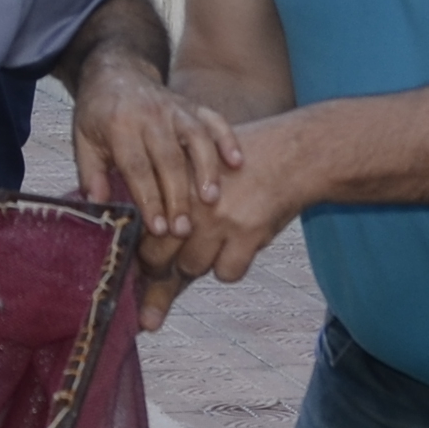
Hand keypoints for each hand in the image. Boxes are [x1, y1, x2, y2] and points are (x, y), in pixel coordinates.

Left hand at [68, 68, 243, 313]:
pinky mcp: (194, 107)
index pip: (137, 167)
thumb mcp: (83, 140)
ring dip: (206, 170)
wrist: (117, 72)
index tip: (158, 228)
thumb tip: (98, 206)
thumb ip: (90, 173)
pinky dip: (228, 140)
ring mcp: (176, 109)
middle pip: (169, 159)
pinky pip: (216, 120)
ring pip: (197, 139)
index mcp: (120, 126)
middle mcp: (151, 116)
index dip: (148, 199)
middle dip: (178, 196)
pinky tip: (237, 163)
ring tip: (212, 201)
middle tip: (184, 230)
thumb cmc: (99, 114)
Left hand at [136, 110, 321, 298]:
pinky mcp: (246, 232)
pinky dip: (231, 266)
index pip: (139, 229)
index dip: (138, 253)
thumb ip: (169, 200)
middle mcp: (188, 198)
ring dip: (200, 263)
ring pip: (191, 268)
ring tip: (214, 242)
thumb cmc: (238, 166)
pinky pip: (226, 273)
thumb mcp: (197, 170)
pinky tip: (238, 245)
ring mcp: (217, 217)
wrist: (290, 154)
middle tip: (170, 264)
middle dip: (161, 268)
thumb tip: (142, 248)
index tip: (144, 263)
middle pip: (157, 256)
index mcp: (169, 179)